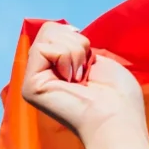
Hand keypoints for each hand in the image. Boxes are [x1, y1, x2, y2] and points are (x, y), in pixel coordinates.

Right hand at [21, 20, 148, 148]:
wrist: (117, 119)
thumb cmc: (119, 96)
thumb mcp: (100, 59)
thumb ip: (77, 45)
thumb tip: (67, 29)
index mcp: (59, 68)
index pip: (55, 31)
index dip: (74, 35)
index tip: (89, 52)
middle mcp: (44, 74)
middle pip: (49, 29)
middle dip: (76, 42)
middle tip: (86, 70)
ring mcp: (34, 80)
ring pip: (46, 36)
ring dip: (74, 51)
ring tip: (81, 77)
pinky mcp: (30, 86)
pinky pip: (42, 49)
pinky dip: (66, 57)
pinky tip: (73, 80)